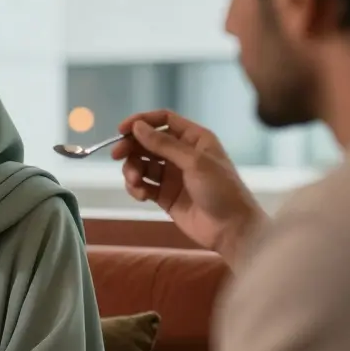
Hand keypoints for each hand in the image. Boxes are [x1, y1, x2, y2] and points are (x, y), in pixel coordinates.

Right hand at [110, 109, 265, 264]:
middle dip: (131, 147)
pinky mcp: (164, 196)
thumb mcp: (195, 162)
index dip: (142, 121)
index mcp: (194, 139)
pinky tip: (140, 194)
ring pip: (142, 164)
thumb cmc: (222, 190)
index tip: (122, 130)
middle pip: (148, 142)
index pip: (163, 121)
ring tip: (135, 182)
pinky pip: (143, 185)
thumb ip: (164, 144)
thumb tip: (137, 127)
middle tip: (117, 155)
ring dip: (133, 170)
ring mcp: (172, 175)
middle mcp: (182, 154)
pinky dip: (136, 187)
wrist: (232, 229)